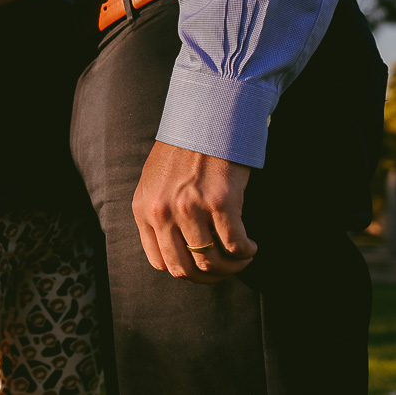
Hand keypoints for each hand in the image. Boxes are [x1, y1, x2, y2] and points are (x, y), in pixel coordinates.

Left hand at [132, 141, 257, 283]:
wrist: (204, 118)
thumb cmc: (182, 150)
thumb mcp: (153, 182)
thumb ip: (157, 213)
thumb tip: (176, 248)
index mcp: (143, 209)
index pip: (159, 262)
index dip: (185, 272)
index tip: (201, 268)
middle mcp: (162, 212)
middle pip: (184, 269)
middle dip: (208, 277)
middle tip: (225, 269)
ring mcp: (190, 209)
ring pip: (211, 262)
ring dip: (231, 267)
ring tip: (242, 258)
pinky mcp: (220, 202)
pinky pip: (235, 245)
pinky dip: (246, 253)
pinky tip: (251, 247)